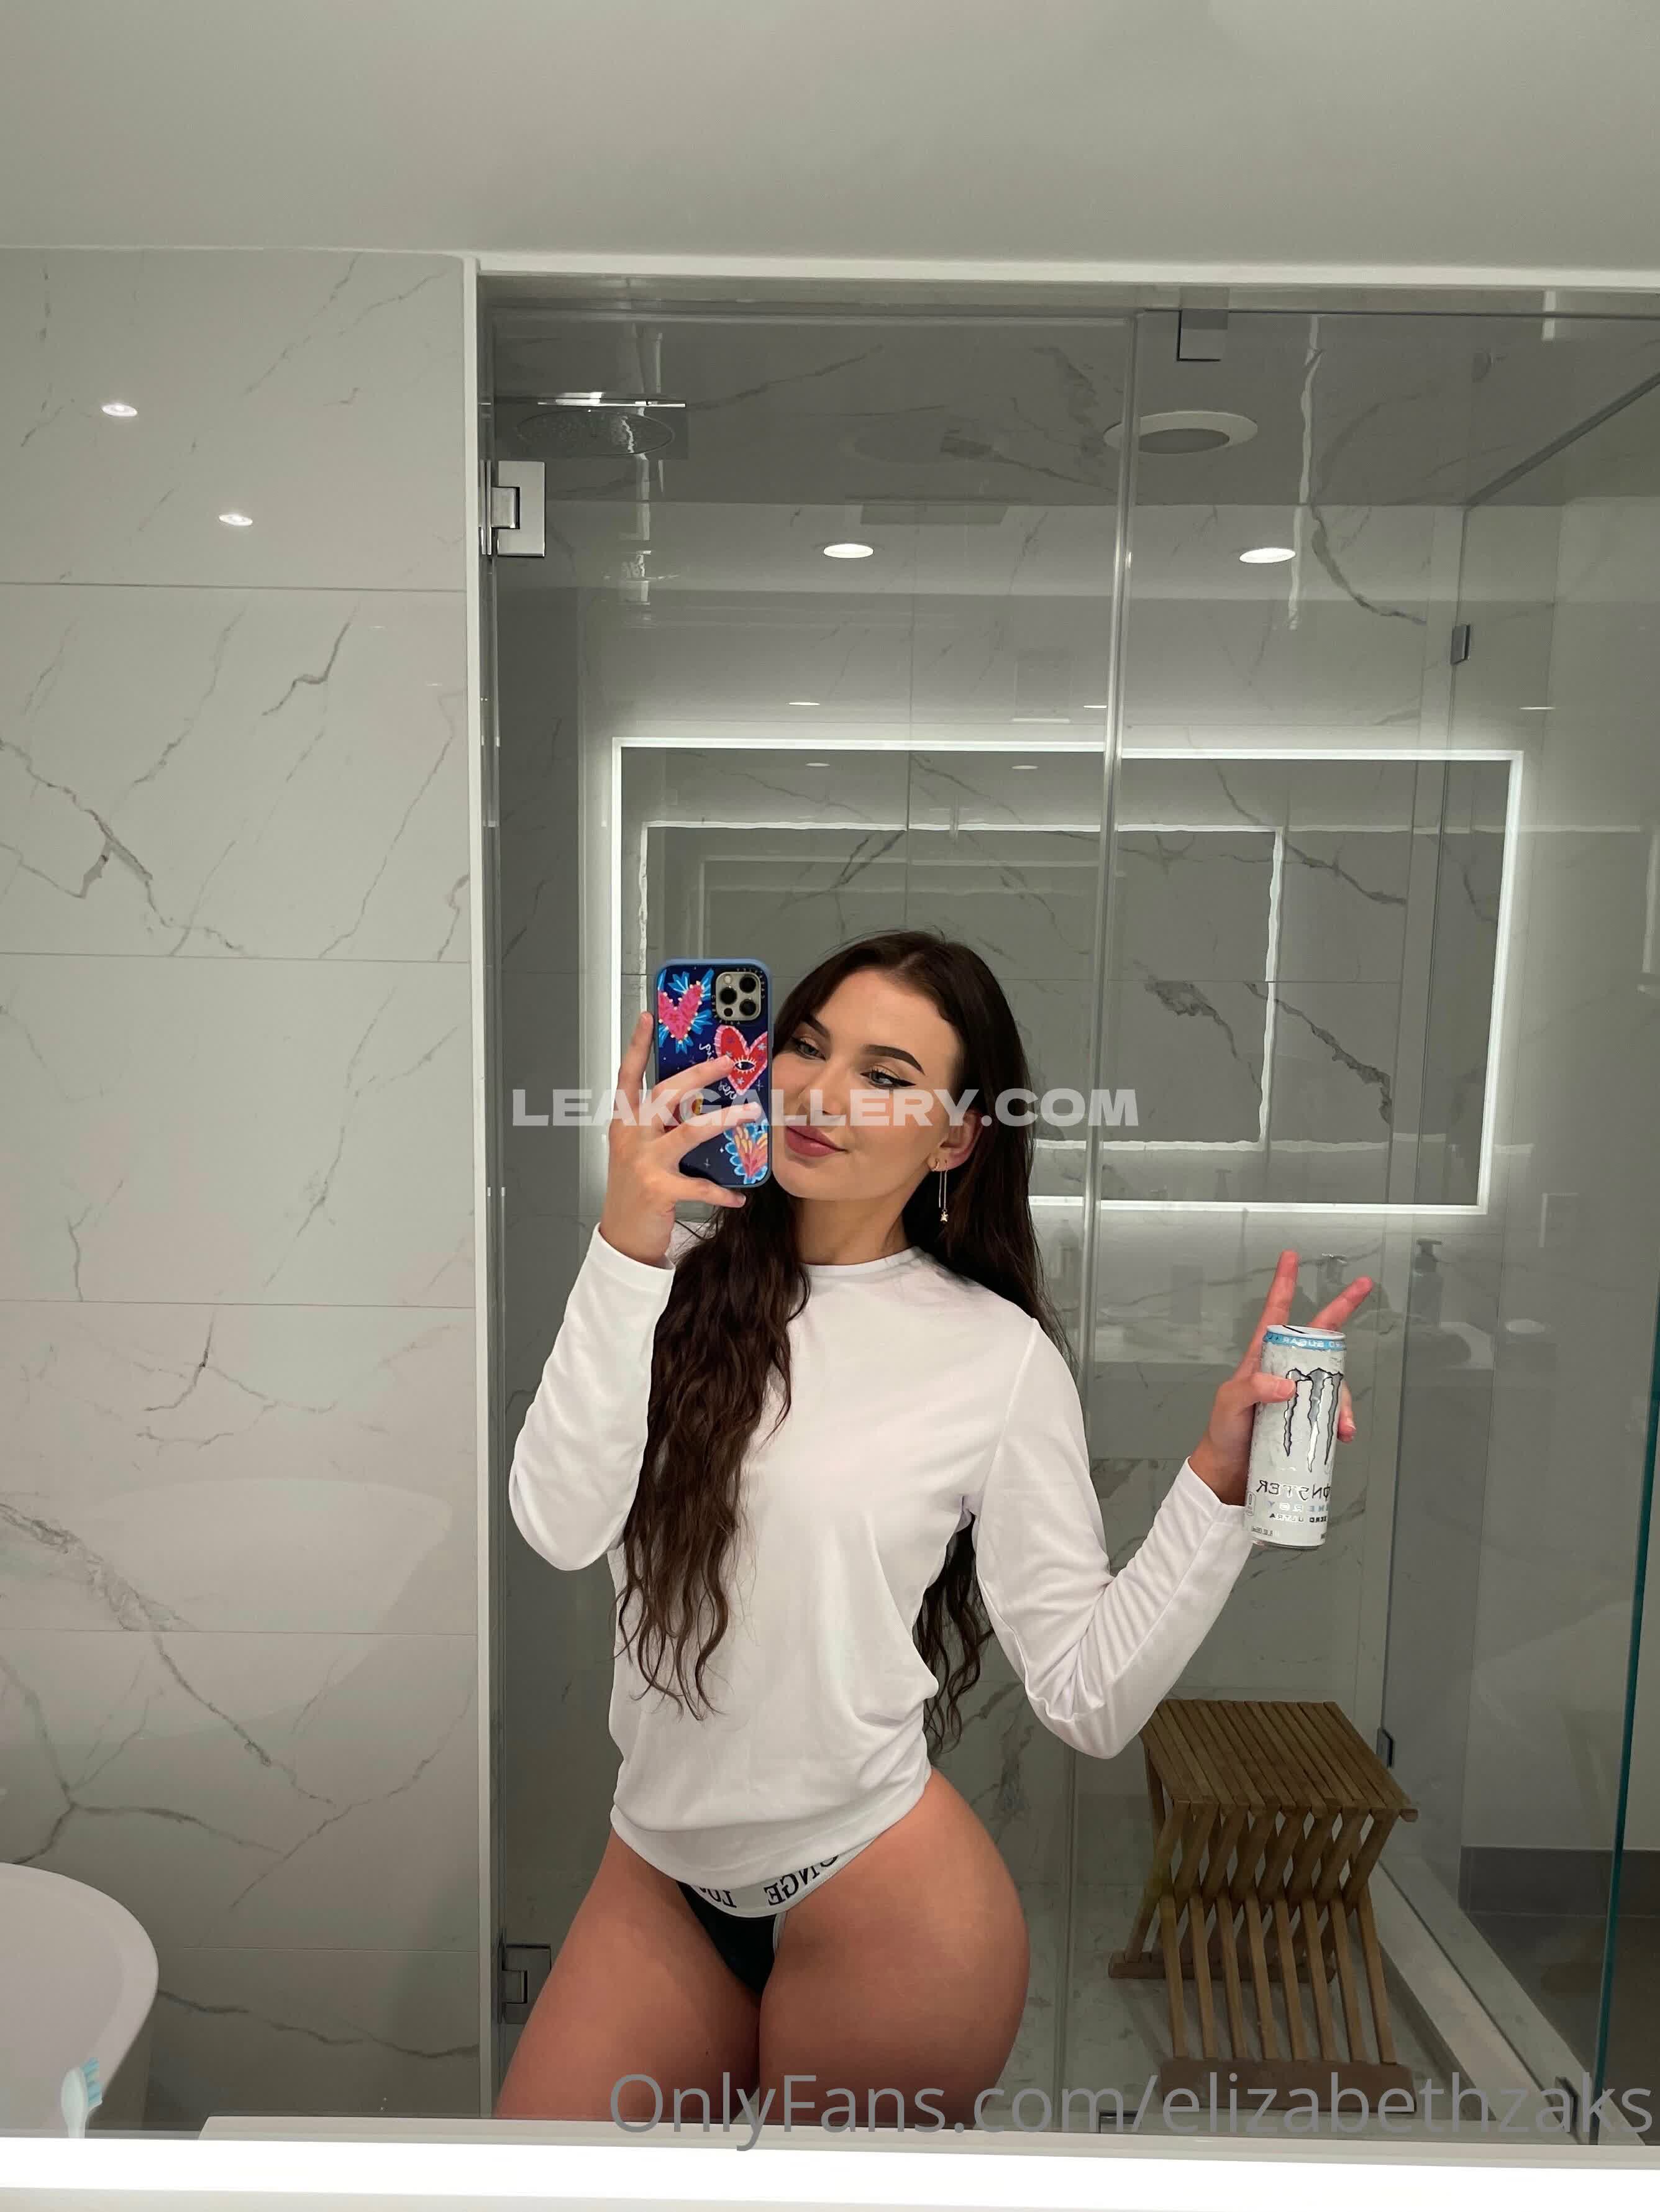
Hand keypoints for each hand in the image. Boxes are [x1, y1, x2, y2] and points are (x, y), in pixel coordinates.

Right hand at [598, 1009, 762, 1268]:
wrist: (622, 1237)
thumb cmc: (635, 1190)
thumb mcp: (639, 1150)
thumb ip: (659, 1126)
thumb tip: (698, 1102)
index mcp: (624, 1123)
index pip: (628, 1077)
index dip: (637, 1046)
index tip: (647, 1017)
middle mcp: (631, 1137)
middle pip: (664, 1094)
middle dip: (698, 1075)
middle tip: (728, 1062)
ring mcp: (644, 1163)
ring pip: (688, 1131)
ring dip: (723, 1120)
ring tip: (751, 1112)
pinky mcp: (659, 1190)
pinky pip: (699, 1186)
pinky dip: (722, 1192)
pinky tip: (740, 1197)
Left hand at [1187, 1251, 1372, 1505]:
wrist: (1229, 1474)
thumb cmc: (1223, 1434)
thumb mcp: (1229, 1404)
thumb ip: (1252, 1388)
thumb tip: (1288, 1383)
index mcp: (1261, 1359)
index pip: (1275, 1315)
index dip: (1284, 1285)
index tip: (1291, 1258)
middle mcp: (1283, 1371)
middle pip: (1318, 1337)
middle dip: (1341, 1310)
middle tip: (1362, 1287)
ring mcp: (1298, 1394)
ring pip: (1332, 1379)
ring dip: (1343, 1399)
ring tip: (1342, 1426)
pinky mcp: (1307, 1419)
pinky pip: (1332, 1412)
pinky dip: (1341, 1421)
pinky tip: (1341, 1435)